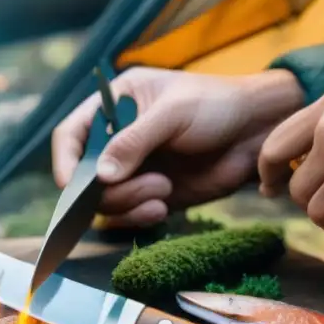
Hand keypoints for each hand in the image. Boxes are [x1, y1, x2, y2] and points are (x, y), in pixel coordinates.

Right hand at [51, 66, 304, 226]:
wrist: (259, 131)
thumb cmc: (217, 105)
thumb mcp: (172, 114)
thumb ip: (133, 142)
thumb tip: (99, 176)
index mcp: (115, 106)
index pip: (71, 135)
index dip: (64, 161)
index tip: (73, 185)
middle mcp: (118, 139)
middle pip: (83, 177)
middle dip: (109, 189)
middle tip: (148, 184)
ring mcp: (134, 169)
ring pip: (105, 201)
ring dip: (128, 203)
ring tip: (164, 191)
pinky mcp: (152, 194)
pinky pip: (128, 215)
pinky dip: (139, 217)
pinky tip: (163, 208)